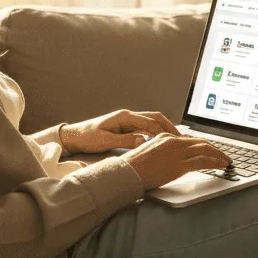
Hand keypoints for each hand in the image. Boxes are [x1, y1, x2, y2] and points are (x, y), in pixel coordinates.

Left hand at [59, 110, 180, 154]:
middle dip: (170, 127)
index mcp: (124, 117)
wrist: (75, 136)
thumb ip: (125, 141)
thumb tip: (144, 141)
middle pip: (155, 118)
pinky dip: (157, 132)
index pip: (150, 123)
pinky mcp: (126, 126)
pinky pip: (146, 127)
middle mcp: (128, 116)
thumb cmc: (88, 138)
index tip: (176, 142)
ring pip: (152, 121)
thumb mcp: (106, 141)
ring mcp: (128, 120)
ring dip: (165, 129)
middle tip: (182, 140)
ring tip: (177, 140)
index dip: (164, 132)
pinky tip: (162, 141)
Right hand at [121, 132, 231, 189]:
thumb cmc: (132, 167)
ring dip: (218, 155)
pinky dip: (215, 162)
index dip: (202, 145)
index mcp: (163, 136)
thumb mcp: (147, 153)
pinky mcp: (179, 164)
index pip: (188, 139)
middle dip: (214, 149)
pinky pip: (203, 161)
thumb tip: (170, 159)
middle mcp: (171, 140)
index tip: (209, 150)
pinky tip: (221, 166)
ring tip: (226, 161)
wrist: (126, 173)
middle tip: (223, 155)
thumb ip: (161, 153)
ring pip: (205, 150)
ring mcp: (176, 152)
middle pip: (199, 142)